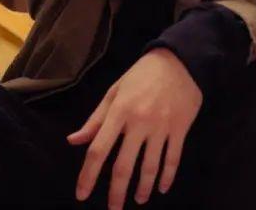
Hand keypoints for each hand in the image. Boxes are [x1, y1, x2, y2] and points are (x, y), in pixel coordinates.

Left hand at [67, 48, 202, 209]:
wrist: (180, 60)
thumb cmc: (142, 75)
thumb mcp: (114, 91)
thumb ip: (96, 119)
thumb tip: (74, 141)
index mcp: (119, 112)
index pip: (99, 150)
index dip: (88, 175)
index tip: (82, 194)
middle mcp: (139, 122)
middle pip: (124, 165)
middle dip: (117, 192)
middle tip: (113, 209)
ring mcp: (162, 127)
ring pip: (151, 166)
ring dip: (143, 188)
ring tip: (139, 201)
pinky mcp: (181, 128)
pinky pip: (173, 157)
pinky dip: (167, 176)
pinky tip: (162, 188)